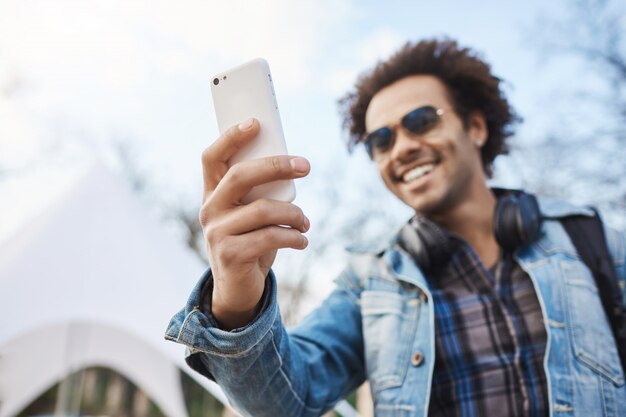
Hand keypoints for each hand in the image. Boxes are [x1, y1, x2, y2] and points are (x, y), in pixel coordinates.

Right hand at [200, 118, 310, 328]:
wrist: (238, 289)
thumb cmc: (250, 242)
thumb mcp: (250, 214)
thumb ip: (259, 192)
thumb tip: (291, 164)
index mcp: (213, 194)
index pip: (212, 158)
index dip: (230, 137)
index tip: (256, 123)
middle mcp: (209, 210)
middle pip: (241, 176)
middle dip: (277, 166)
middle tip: (306, 167)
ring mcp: (217, 233)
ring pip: (264, 209)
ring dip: (294, 214)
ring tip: (305, 223)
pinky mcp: (231, 255)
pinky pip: (271, 237)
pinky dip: (294, 237)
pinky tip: (302, 241)